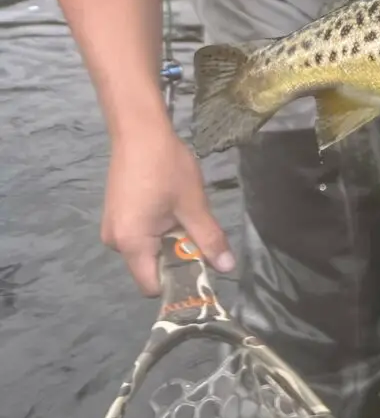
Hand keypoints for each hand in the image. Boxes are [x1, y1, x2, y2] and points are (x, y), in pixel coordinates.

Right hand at [100, 128, 233, 295]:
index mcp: (131, 244)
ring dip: (170, 241)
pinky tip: (171, 207)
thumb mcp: (194, 205)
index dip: (179, 283)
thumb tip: (227, 267)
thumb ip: (209, 239)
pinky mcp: (117, 215)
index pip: (152, 286)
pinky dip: (159, 230)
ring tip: (185, 215)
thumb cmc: (167, 167)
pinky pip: (142, 235)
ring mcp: (113, 227)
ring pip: (149, 250)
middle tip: (199, 236)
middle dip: (178, 257)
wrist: (139, 131)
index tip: (202, 271)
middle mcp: (115, 242)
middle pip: (151, 267)